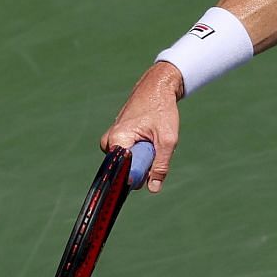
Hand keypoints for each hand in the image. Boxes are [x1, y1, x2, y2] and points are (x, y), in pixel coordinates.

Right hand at [100, 61, 183, 191]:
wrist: (157, 87)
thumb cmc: (162, 110)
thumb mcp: (168, 140)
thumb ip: (161, 165)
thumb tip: (153, 189)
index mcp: (116, 140)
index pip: (121, 173)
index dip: (137, 176)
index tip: (147, 172)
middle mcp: (109, 141)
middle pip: (125, 169)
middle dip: (143, 165)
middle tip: (155, 145)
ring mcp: (111, 140)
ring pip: (129, 162)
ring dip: (144, 157)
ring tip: (152, 138)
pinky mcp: (117, 138)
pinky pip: (129, 154)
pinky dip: (142, 150)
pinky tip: (148, 137)